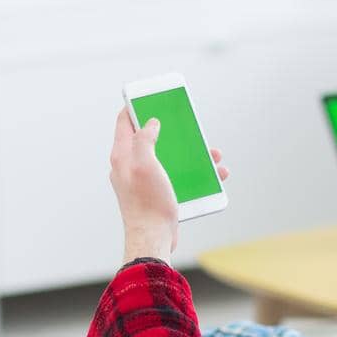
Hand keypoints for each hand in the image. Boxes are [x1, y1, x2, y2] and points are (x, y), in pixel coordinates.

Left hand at [108, 108, 229, 264]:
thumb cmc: (147, 203)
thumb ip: (145, 139)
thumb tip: (151, 123)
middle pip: (150, 138)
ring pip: (169, 158)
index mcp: (123, 156)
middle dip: (171, 130)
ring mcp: (145, 181)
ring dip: (190, 154)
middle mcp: (131, 166)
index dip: (136, 106)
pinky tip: (213, 175)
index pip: (124, 122)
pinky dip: (195, 174)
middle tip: (187, 124)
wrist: (152, 239)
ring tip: (211, 153)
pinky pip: (177, 177)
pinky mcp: (158, 194)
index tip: (150, 97)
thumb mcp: (144, 163)